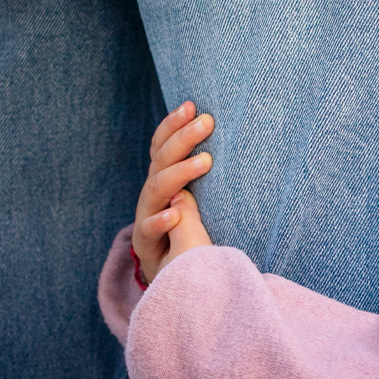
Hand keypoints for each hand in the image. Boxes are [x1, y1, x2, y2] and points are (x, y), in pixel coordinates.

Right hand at [133, 101, 215, 283]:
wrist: (166, 274)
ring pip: (156, 189)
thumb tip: (232, 141)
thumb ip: (202, 174)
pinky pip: (149, 230)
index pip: (162, 145)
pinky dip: (161, 221)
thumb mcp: (197, 199)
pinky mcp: (146, 245)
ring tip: (205, 162)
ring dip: (180, 173)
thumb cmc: (186, 229)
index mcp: (162, 178)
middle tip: (207, 122)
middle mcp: (152, 194)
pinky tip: (175, 214)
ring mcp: (146, 217)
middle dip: (182, 138)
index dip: (173, 124)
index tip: (192, 105)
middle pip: (161, 161)